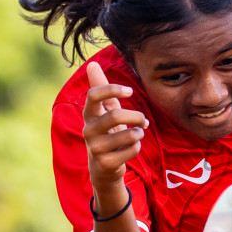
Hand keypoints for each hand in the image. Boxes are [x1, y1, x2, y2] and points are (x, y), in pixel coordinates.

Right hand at [83, 60, 147, 191]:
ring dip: (139, 133)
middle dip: (136, 116)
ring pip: (128, 135)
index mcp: (89, 114)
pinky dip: (137, 147)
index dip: (112, 89)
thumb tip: (92, 63)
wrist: (103, 168)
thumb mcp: (105, 111)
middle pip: (115, 115)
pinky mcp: (105, 163)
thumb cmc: (108, 133)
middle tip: (144, 120)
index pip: (93, 95)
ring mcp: (95, 148)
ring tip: (138, 134)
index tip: (129, 91)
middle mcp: (88, 130)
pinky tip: (131, 149)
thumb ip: (102, 89)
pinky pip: (132, 150)